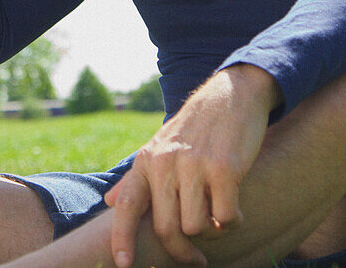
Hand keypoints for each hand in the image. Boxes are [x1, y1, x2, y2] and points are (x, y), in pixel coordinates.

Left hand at [105, 65, 280, 266]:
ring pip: (196, 227)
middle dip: (182, 251)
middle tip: (196, 259)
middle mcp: (165, 163)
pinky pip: (224, 217)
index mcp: (146, 161)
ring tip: (218, 217)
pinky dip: (232, 222)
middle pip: (166, 228)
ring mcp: (194, 165)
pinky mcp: (224, 168)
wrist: (231, 95)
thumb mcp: (159, 146)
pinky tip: (236, 208)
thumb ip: (136, 177)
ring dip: (211, 232)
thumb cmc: (195, 127)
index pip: (127, 206)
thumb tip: (109, 202)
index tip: (124, 264)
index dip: (122, 238)